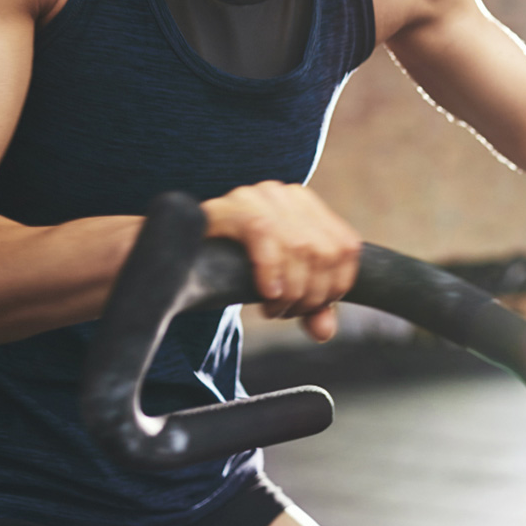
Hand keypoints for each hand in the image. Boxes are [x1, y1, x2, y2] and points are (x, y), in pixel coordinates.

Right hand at [201, 181, 360, 342]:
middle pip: (324, 251)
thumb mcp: (280, 285)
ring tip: (271, 307)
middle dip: (309, 294)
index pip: (346, 247)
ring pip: (299, 246)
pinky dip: (270, 269)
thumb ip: (309, 305)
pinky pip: (263, 234)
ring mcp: (258, 195)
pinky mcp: (230, 205)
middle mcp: (287, 194)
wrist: (179, 251)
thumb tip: (324, 331)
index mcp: (308, 207)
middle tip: (284, 311)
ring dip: (290, 290)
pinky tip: (265, 293)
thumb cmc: (234, 267)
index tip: (311, 308)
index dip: (335, 286)